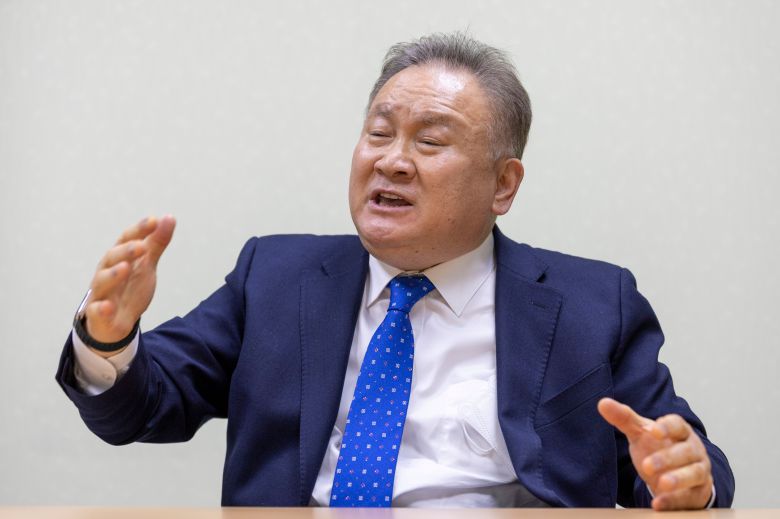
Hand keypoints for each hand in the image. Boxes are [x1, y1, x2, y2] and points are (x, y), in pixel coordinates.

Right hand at [82, 215, 175, 353]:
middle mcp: (106, 272)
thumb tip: (169, 217)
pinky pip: (96, 311)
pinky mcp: (97, 314)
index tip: (154, 221)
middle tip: (142, 246)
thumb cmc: (129, 288)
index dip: (138, 230)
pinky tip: (107, 306)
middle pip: (112, 258)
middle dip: (126, 251)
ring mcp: (101, 293)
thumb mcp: (146, 265)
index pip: (125, 240)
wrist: (116, 321)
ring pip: (102, 281)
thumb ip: (156, 243)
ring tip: (125, 268)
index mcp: (118, 258)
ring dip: (113, 274)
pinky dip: (101, 308)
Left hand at [597, 397, 712, 510]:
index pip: (678, 425)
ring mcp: (699, 471)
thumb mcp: (641, 433)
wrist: (679, 474)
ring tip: (661, 484)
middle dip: (667, 458)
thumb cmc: (659, 447)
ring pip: (694, 473)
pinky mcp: (698, 493)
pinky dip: (674, 501)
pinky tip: (658, 504)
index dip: (667, 427)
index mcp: (680, 431)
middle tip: (647, 466)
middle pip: (685, 452)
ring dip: (678, 479)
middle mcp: (694, 450)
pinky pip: (689, 497)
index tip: (653, 431)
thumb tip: (602, 403)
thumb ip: (624, 418)